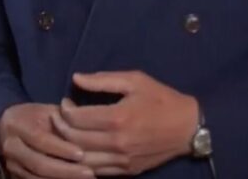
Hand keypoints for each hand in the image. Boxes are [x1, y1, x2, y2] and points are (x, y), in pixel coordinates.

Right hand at [0, 103, 93, 178]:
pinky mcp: (15, 176)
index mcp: (16, 125)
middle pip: (38, 164)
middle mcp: (10, 147)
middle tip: (89, 172)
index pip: (40, 139)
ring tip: (86, 178)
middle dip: (66, 170)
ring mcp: (11, 165)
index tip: (81, 154)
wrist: (7, 130)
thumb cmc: (33, 118)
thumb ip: (64, 116)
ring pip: (36, 178)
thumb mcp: (45, 111)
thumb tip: (87, 120)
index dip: (61, 148)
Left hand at [52, 71, 198, 175]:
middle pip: (75, 140)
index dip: (64, 110)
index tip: (65, 102)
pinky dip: (83, 162)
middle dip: (61, 128)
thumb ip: (103, 80)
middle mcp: (117, 142)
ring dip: (68, 148)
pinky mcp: (127, 171)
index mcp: (118, 117)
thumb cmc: (161, 99)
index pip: (77, 118)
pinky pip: (96, 171)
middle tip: (59, 117)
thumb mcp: (135, 80)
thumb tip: (76, 78)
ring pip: (82, 160)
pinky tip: (81, 150)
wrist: (188, 128)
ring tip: (66, 134)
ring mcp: (121, 160)